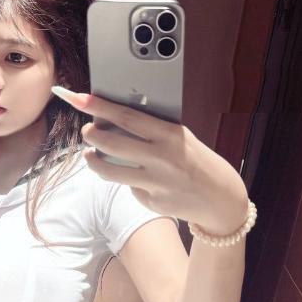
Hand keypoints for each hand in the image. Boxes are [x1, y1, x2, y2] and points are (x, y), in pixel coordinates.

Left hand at [51, 86, 248, 234]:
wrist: (221, 199)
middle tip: (87, 131)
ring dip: (94, 161)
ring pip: (110, 170)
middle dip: (91, 135)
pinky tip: (138, 179)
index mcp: (170, 135)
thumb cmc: (199, 162)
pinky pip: (129, 188)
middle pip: (112, 143)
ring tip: (90, 155)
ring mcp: (155, 182)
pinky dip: (128, 181)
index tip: (80, 98)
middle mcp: (161, 158)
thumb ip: (154, 132)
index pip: (127, 117)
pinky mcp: (151, 202)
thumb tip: (117, 121)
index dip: (100, 107)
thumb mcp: (182, 138)